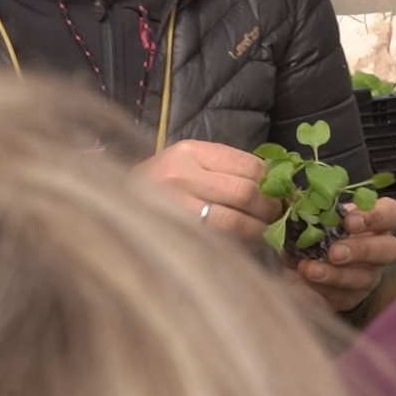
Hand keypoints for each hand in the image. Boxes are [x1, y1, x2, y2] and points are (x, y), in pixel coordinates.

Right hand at [133, 139, 281, 243]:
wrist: (115, 202)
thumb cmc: (162, 181)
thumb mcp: (190, 160)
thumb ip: (227, 166)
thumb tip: (276, 181)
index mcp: (189, 152)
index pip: (249, 165)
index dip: (273, 181)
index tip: (280, 191)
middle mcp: (180, 176)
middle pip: (246, 192)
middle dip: (271, 207)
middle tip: (279, 215)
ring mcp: (174, 207)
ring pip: (235, 221)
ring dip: (260, 230)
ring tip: (266, 231)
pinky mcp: (175, 233)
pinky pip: (220, 240)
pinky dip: (242, 243)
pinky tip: (247, 242)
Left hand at [294, 196, 395, 311]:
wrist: (270, 267)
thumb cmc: (290, 231)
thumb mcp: (289, 211)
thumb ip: (293, 199)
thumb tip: (286, 190)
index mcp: (366, 218)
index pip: (390, 213)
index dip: (375, 216)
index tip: (348, 222)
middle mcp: (373, 245)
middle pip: (389, 249)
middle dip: (362, 250)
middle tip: (334, 252)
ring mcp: (366, 274)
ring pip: (368, 277)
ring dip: (339, 274)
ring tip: (310, 269)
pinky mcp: (351, 296)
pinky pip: (348, 295)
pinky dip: (326, 288)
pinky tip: (308, 280)